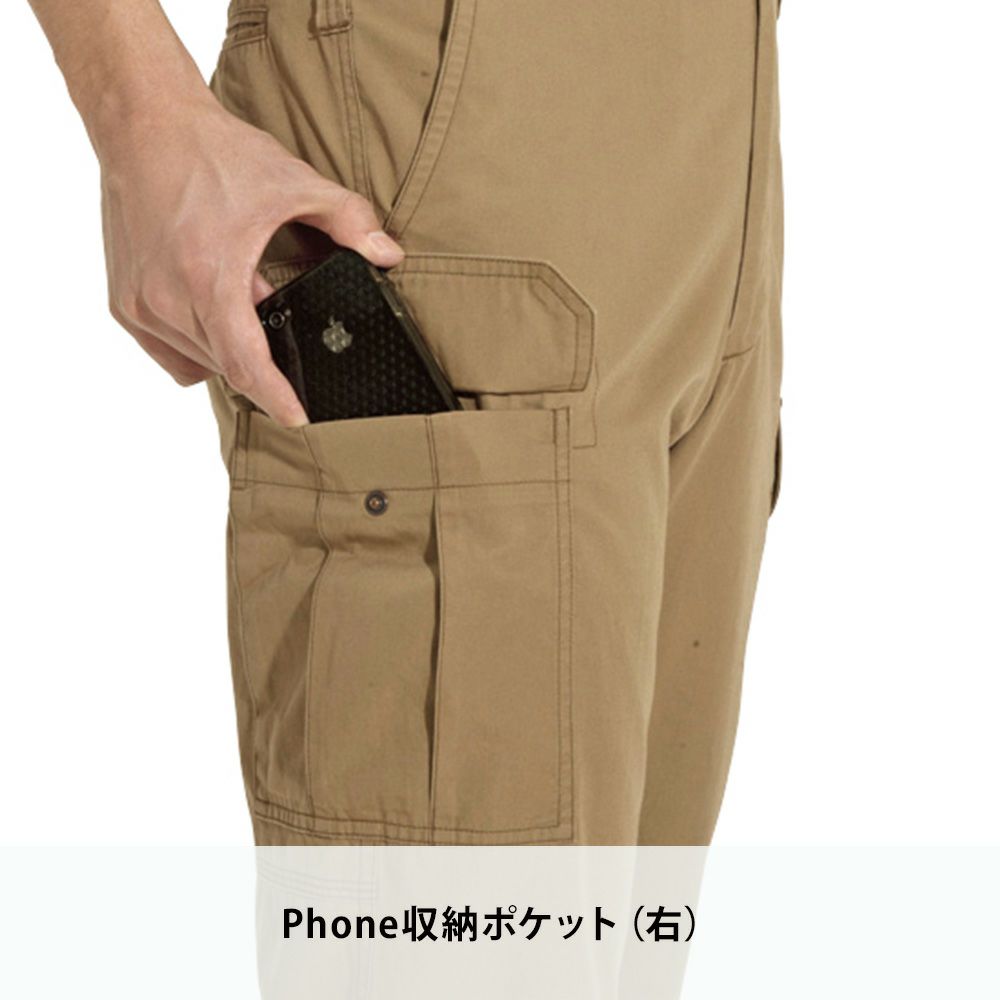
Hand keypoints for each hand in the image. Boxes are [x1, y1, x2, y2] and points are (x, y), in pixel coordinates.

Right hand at [99, 94, 403, 425]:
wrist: (144, 125)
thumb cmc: (212, 153)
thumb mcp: (294, 183)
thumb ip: (350, 221)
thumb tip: (389, 255)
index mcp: (210, 279)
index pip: (246, 365)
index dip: (276, 397)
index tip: (299, 418)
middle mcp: (168, 300)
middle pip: (228, 365)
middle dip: (263, 358)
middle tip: (282, 324)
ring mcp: (140, 306)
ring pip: (200, 363)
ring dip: (230, 350)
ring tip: (244, 303)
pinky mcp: (124, 305)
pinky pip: (171, 355)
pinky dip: (198, 348)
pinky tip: (214, 317)